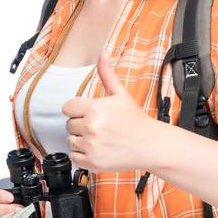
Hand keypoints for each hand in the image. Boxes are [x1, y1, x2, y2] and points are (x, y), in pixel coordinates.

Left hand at [62, 52, 158, 172]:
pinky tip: (96, 149)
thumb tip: (102, 55)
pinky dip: (82, 155)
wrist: (150, 144)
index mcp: (95, 109)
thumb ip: (107, 75)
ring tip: (97, 138)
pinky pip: (74, 157)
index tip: (86, 113)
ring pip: (70, 141)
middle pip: (68, 125)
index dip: (75, 109)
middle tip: (97, 126)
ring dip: (80, 140)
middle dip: (79, 124)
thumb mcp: (121, 95)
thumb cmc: (136, 120)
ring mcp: (91, 146)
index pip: (67, 107)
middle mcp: (91, 127)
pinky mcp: (93, 162)